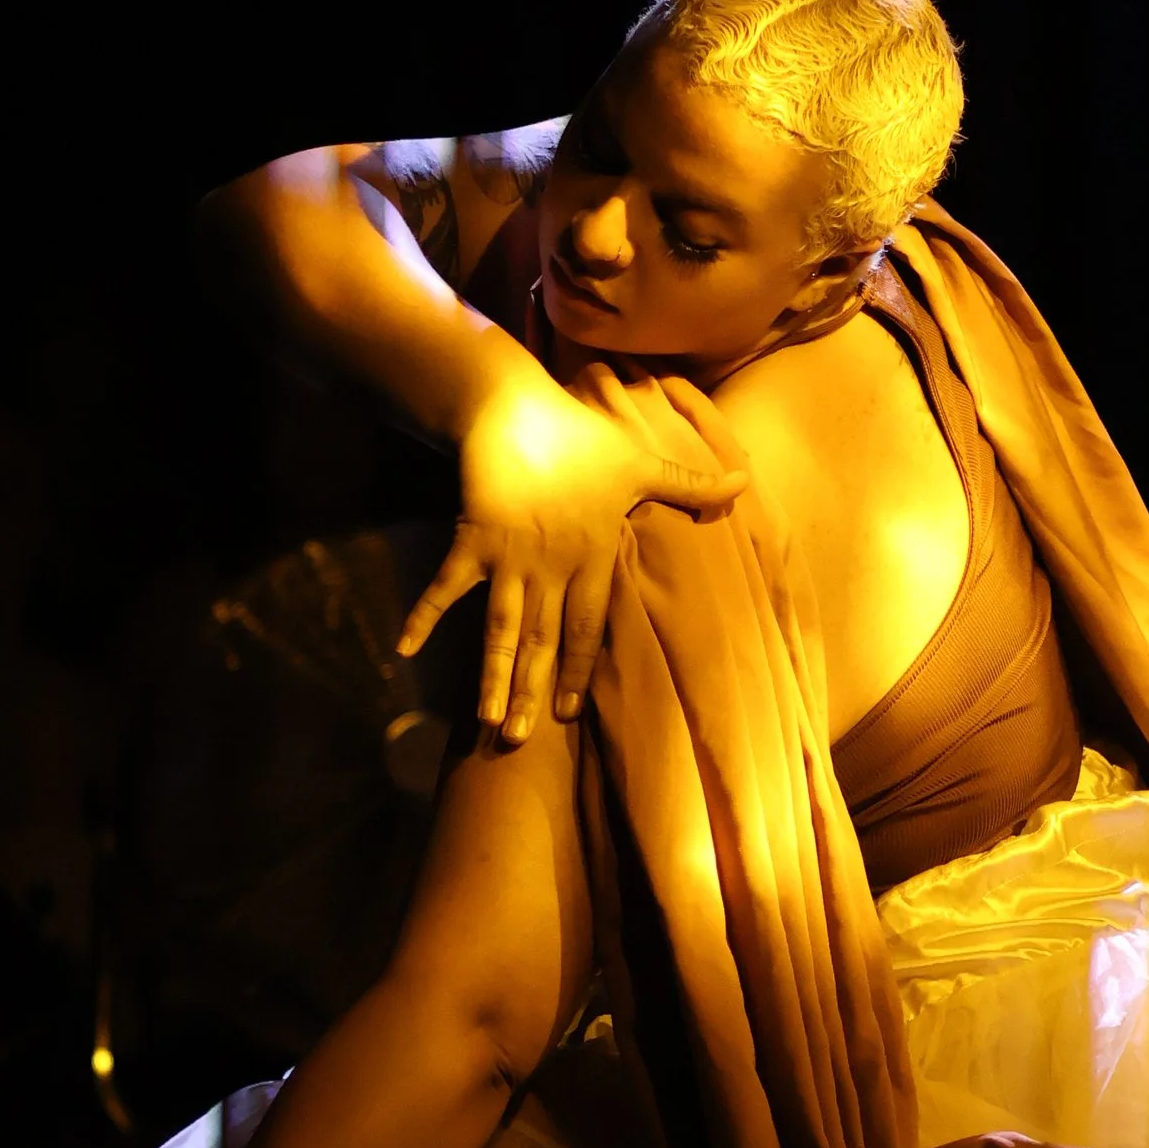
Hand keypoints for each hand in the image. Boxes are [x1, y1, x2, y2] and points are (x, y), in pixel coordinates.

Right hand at [398, 360, 747, 738]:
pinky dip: (424, 616)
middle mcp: (550, 567)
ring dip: (491, 675)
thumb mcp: (642, 462)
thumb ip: (690, 483)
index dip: (578, 669)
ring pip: (499, 629)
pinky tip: (404, 651)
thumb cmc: (583, 436)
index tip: (568, 712)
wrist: (519, 406)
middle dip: (528, 690)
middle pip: (539, 640)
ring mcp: (508, 558)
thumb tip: (744, 481)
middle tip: (518, 741)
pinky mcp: (472, 539)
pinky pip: (445, 586)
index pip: (588, 627)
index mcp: (590, 557)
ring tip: (485, 720)